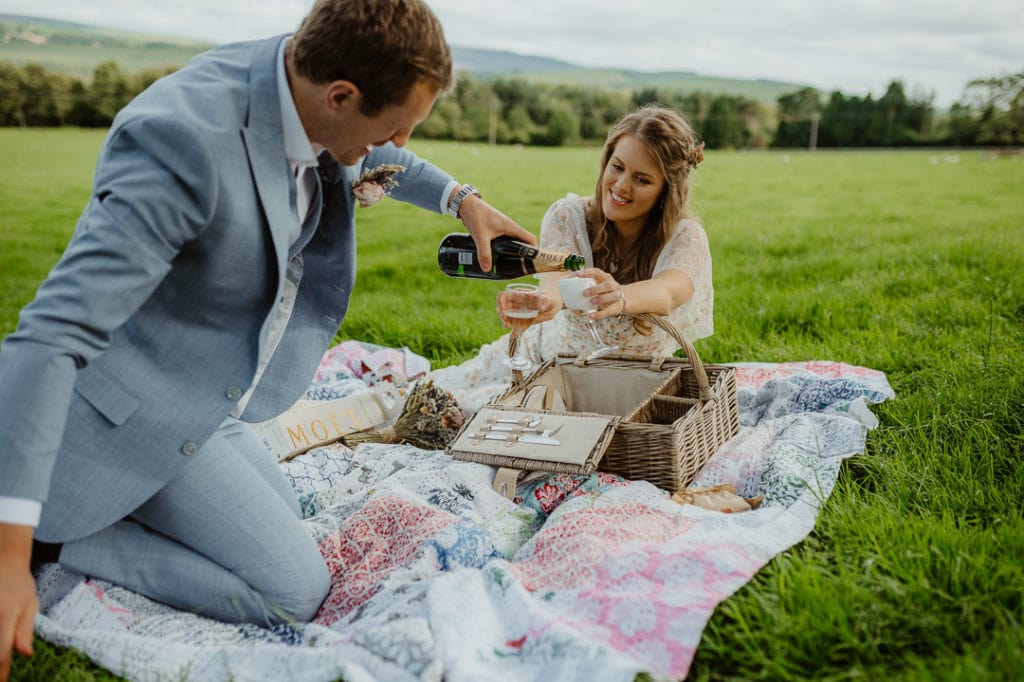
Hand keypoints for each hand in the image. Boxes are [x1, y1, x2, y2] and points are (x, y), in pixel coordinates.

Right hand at [0, 524, 35, 681]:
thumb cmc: (19, 584)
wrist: (3, 559)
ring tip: (1, 662)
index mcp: (7, 614)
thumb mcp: (30, 604)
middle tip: (0, 675)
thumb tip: (25, 654)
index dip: (0, 670)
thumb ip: (25, 630)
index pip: (2, 650)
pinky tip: (0, 645)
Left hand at [457, 195, 535, 271]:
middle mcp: (510, 228)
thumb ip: (484, 252)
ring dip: (513, 254)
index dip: (534, 251)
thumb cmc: (475, 215)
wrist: (465, 204)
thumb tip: (487, 269)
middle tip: (518, 270)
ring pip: (513, 243)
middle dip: (523, 257)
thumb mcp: (480, 235)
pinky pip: (505, 242)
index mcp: (512, 227)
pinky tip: (497, 259)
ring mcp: (503, 229)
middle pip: (523, 243)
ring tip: (509, 267)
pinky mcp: (496, 230)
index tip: (532, 264)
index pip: (531, 239)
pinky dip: (504, 251)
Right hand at [496, 289, 550, 328]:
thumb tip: (541, 308)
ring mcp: (518, 312)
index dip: (500, 302)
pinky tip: (515, 335)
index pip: (503, 296)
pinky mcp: (522, 321)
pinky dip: (515, 330)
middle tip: (505, 321)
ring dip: (506, 322)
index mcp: (518, 295)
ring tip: (508, 326)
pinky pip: (516, 325)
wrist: (552, 304)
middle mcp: (515, 303)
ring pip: (507, 317)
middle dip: (502, 315)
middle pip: (503, 308)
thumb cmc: (548, 298)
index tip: (503, 310)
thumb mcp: (547, 298)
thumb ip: (545, 301)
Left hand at [578, 268, 626, 319]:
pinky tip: (591, 316)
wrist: (619, 302)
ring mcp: (616, 296)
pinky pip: (609, 311)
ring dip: (601, 299)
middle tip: (584, 293)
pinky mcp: (616, 307)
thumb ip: (584, 287)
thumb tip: (565, 293)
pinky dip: (599, 314)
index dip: (588, 273)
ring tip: (591, 302)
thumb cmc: (603, 292)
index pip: (597, 272)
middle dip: (596, 289)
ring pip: (612, 296)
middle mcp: (613, 285)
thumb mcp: (597, 286)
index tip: (578, 275)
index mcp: (605, 278)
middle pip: (607, 285)